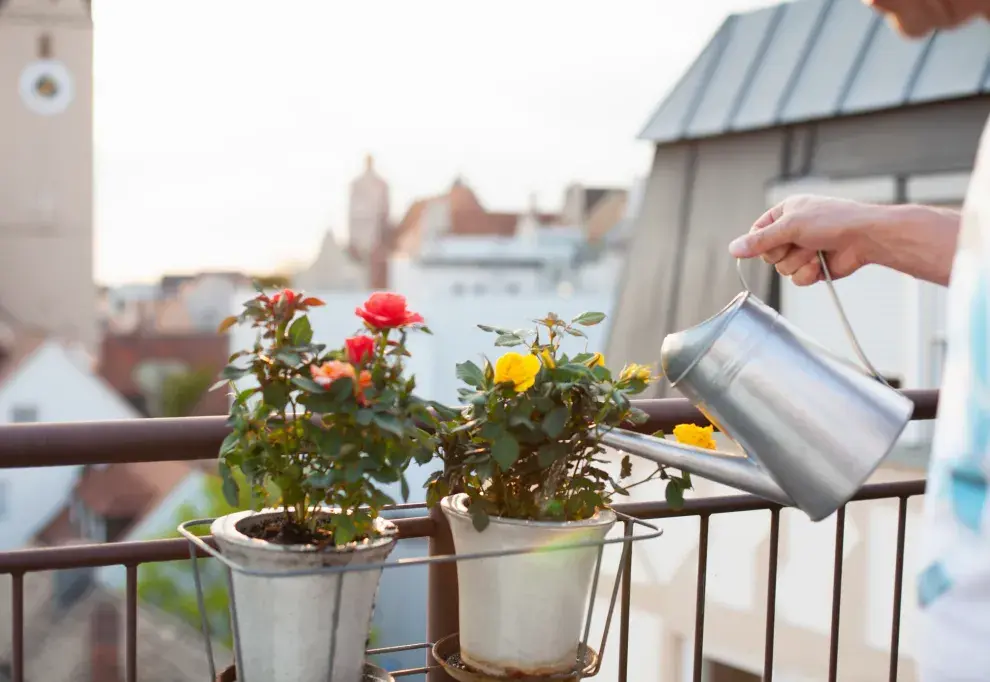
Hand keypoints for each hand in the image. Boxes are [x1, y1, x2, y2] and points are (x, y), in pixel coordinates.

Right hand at [728, 195, 883, 286]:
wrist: (865, 237)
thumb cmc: (834, 221)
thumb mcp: (790, 226)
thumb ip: (759, 240)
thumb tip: (733, 248)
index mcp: (785, 213)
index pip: (757, 232)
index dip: (758, 242)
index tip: (764, 244)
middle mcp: (792, 231)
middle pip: (768, 254)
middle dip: (784, 252)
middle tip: (800, 242)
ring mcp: (803, 250)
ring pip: (782, 268)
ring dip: (799, 262)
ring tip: (816, 250)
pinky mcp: (813, 267)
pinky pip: (796, 278)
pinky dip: (807, 273)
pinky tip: (820, 263)